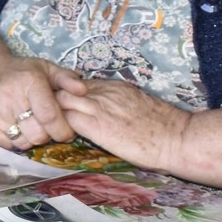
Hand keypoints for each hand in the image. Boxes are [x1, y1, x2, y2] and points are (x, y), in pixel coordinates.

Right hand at [0, 54, 84, 151]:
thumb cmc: (19, 72)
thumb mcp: (44, 68)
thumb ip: (66, 79)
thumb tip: (82, 90)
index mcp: (30, 81)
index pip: (49, 116)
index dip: (62, 130)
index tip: (66, 132)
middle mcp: (9, 95)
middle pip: (38, 134)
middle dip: (47, 135)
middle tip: (45, 126)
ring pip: (24, 142)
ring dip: (31, 138)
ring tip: (29, 124)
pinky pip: (7, 145)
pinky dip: (16, 140)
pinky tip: (14, 126)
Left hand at [56, 80, 192, 170]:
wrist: (177, 138)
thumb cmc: (162, 128)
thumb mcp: (136, 105)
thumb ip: (117, 104)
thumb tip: (104, 113)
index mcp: (113, 86)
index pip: (76, 84)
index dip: (64, 94)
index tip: (59, 107)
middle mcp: (103, 93)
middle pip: (62, 87)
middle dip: (50, 100)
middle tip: (44, 116)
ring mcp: (99, 107)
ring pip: (60, 100)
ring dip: (50, 113)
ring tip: (47, 127)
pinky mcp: (97, 126)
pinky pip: (66, 120)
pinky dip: (56, 127)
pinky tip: (56, 136)